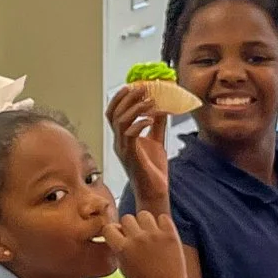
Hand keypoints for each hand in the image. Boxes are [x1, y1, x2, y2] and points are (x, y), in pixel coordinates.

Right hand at [101, 208, 187, 277]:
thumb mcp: (123, 266)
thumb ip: (118, 246)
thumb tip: (118, 228)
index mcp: (122, 248)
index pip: (109, 227)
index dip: (113, 232)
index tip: (119, 238)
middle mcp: (137, 239)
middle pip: (127, 218)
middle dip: (130, 227)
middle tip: (137, 238)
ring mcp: (154, 235)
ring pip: (144, 214)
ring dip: (145, 223)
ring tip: (150, 236)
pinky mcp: (170, 235)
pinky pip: (163, 218)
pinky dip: (162, 224)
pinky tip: (162, 236)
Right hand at [106, 86, 168, 212]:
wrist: (155, 192)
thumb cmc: (154, 170)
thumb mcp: (157, 142)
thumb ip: (157, 125)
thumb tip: (163, 107)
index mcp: (122, 138)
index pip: (113, 113)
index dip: (119, 98)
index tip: (132, 85)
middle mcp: (118, 142)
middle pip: (113, 114)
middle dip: (127, 98)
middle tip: (142, 88)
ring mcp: (122, 149)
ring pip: (120, 121)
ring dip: (135, 108)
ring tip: (151, 101)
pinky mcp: (130, 156)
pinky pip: (129, 134)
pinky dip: (139, 123)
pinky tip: (151, 119)